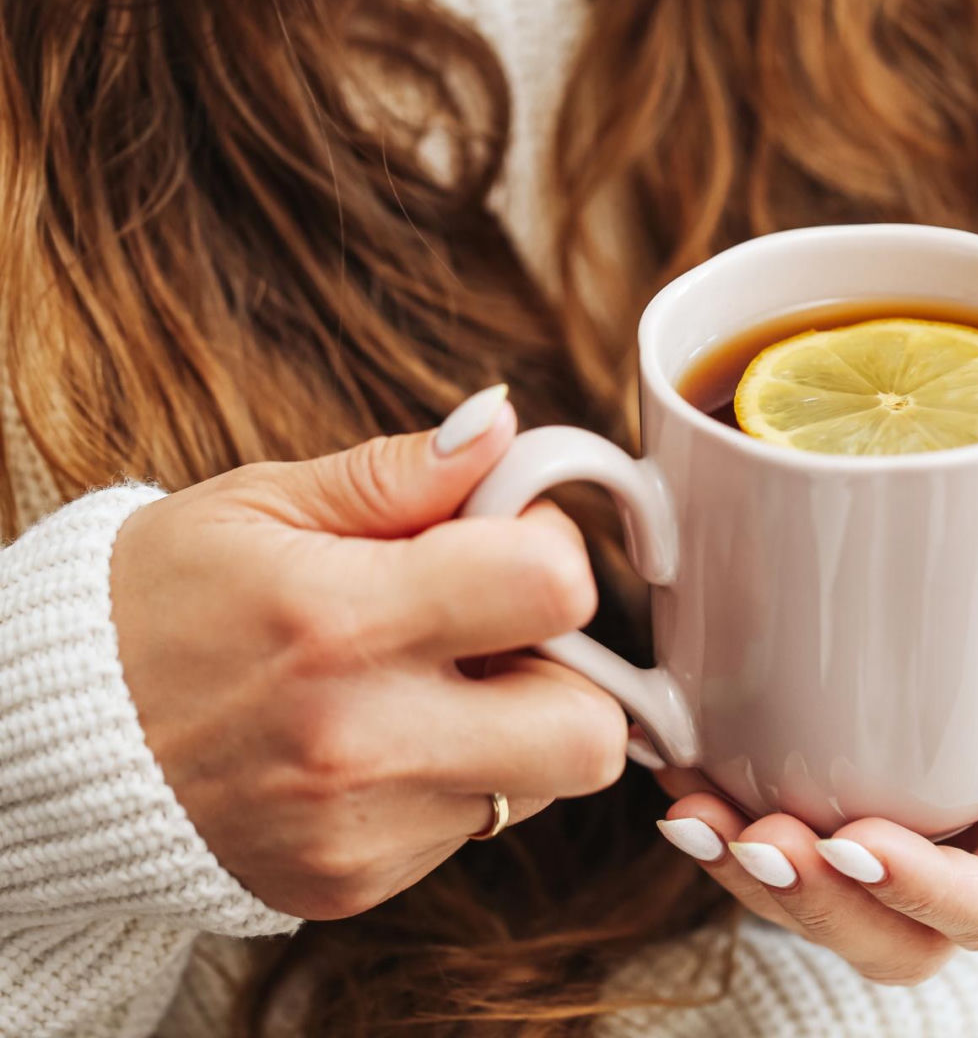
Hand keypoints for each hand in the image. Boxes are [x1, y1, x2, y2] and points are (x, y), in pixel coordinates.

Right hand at [111, 388, 627, 919]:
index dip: (556, 551)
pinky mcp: (355, 883)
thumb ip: (398, 473)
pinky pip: (472, 827)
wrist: (46, 747)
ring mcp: (362, 828)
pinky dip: (453, 778)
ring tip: (422, 684)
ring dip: (515, 726)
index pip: (555, 588)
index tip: (507, 541)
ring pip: (542, 783)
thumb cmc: (158, 603)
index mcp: (340, 619)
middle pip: (590, 730)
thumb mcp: (259, 506)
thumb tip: (504, 429)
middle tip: (498, 636)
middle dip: (572, 673)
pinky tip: (379, 742)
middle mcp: (362, 739)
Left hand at [648, 467, 977, 983]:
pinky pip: (791, 823)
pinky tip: (681, 766)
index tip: (858, 839)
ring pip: (828, 895)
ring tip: (695, 810)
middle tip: (754, 836)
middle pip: (897, 930)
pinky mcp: (858, 765)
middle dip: (816, 905)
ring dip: (753, 871)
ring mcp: (917, 809)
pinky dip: (730, 811)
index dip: (925, 896)